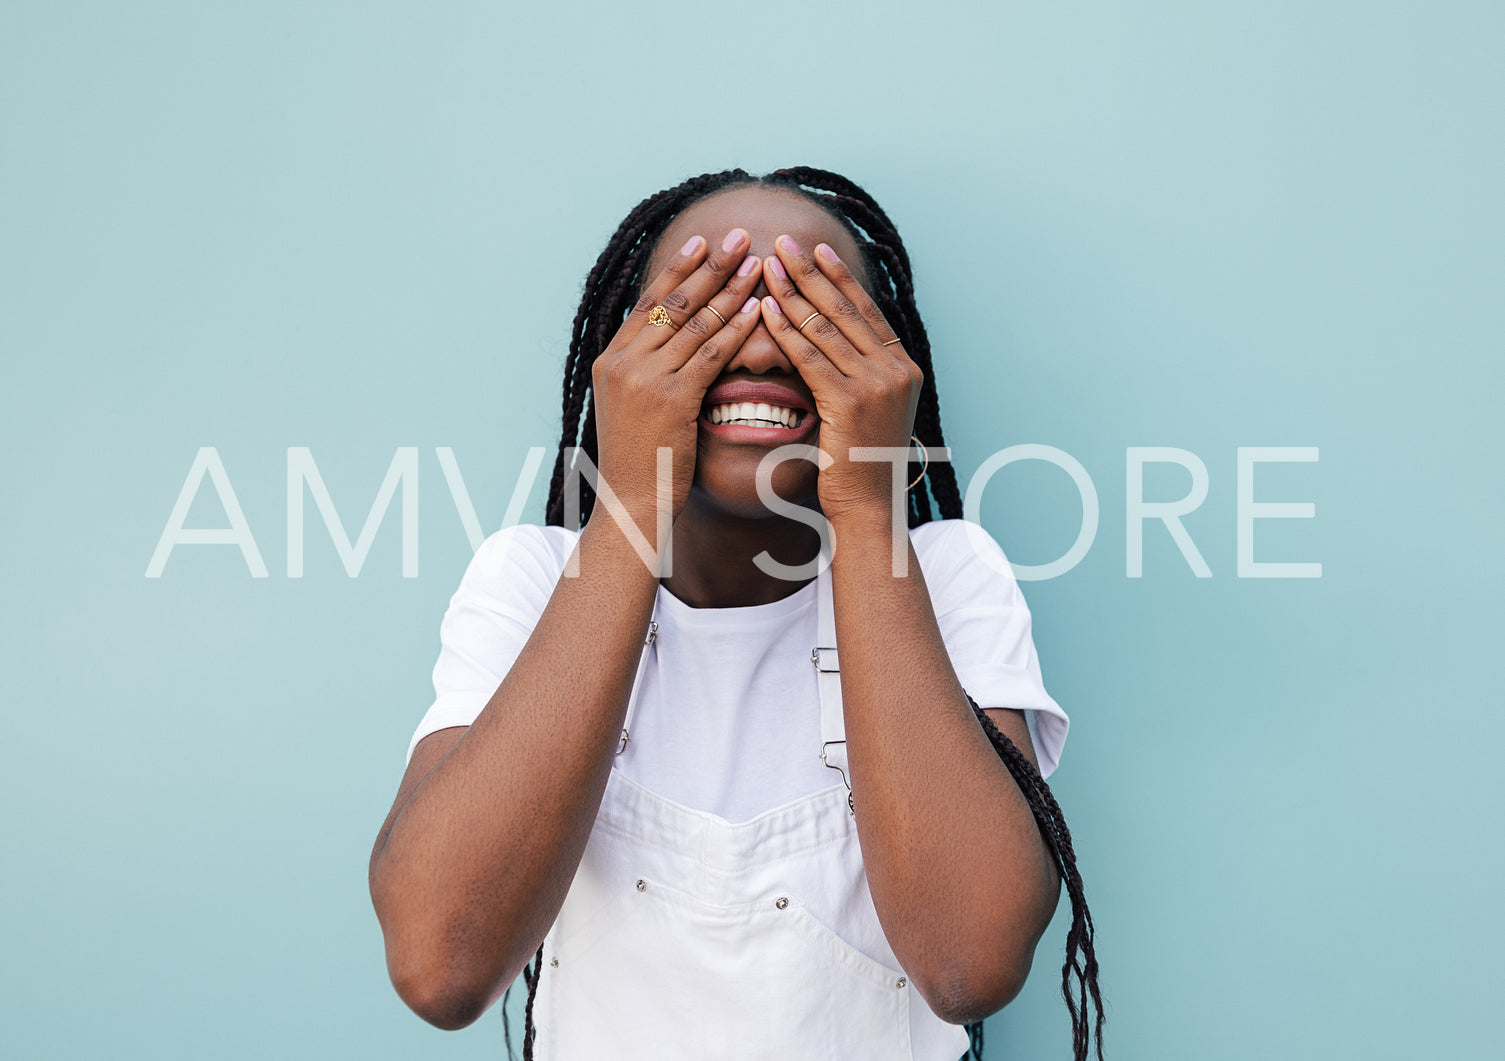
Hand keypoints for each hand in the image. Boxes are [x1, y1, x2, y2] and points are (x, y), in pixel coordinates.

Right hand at [591, 229, 764, 524]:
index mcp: (611, 359)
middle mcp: (622, 361)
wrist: (630, 505)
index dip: (678, 269)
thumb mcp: (633, 407)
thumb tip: (673, 344)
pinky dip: (736, 328)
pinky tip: (758, 308)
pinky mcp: (670, 398)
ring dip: (729, 289)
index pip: (648, 301)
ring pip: (694, 321)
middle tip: (736, 235)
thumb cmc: (640, 462)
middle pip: (671, 301)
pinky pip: (709, 354)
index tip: (702, 242)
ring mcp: (644, 378)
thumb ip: (648, 372)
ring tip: (756, 262)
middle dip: (708, 266)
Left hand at [757, 235, 922, 522]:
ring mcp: (877, 384)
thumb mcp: (870, 410)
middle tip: (785, 243)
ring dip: (794, 292)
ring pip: (827, 327)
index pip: (866, 311)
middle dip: (813, 273)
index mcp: (904, 367)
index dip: (839, 278)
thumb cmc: (861, 464)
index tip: (816, 250)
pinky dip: (785, 329)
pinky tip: (764, 309)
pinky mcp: (851, 401)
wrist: (869, 506)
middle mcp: (896, 369)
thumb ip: (861, 375)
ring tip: (767, 266)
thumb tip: (838, 344)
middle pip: (847, 309)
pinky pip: (811, 356)